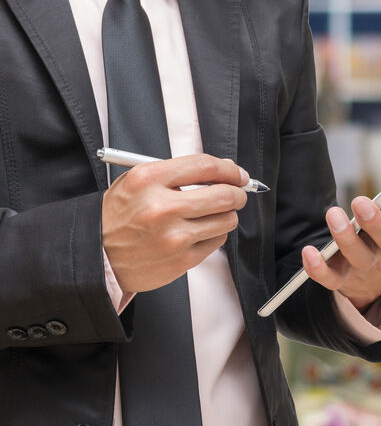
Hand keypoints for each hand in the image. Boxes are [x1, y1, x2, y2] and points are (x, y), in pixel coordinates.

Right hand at [102, 154, 248, 292]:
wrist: (97, 255)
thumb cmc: (119, 217)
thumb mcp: (137, 182)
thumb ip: (177, 173)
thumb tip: (223, 171)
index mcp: (148, 180)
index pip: (205, 166)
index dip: (230, 169)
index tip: (238, 174)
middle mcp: (162, 207)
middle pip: (224, 195)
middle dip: (238, 193)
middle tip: (236, 193)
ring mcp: (174, 236)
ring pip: (227, 220)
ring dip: (227, 215)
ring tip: (212, 214)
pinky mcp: (182, 259)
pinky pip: (217, 241)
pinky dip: (214, 234)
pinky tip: (198, 232)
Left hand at [302, 119, 380, 309]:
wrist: (379, 281)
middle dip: (375, 221)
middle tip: (360, 201)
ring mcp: (370, 265)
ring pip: (359, 256)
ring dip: (344, 238)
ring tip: (333, 214)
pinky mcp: (346, 280)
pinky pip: (331, 279)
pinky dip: (319, 268)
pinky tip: (309, 252)